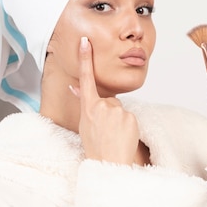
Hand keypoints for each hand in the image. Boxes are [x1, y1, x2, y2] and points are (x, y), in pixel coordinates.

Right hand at [72, 36, 139, 164]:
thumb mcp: (84, 124)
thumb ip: (84, 104)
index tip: (85, 42)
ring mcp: (117, 111)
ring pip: (119, 110)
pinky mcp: (130, 117)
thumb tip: (76, 86)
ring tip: (113, 135)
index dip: (86, 59)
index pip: (86, 79)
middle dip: (108, 112)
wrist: (110, 164)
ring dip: (117, 120)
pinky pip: (129, 117)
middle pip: (109, 101)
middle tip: (104, 130)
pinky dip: (126, 125)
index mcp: (88, 108)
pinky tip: (121, 136)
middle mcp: (102, 106)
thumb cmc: (95, 146)